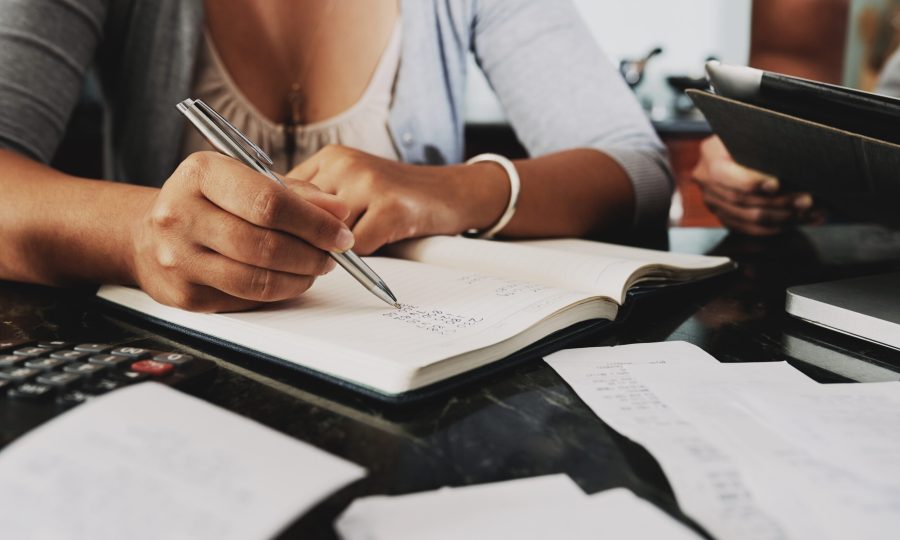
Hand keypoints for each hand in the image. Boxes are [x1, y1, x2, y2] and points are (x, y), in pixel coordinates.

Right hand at [129, 152, 353, 311]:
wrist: (145, 235)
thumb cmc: (206, 202)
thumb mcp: (243, 179)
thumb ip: (293, 192)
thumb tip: (338, 211)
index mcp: (200, 173)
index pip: (269, 202)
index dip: (314, 222)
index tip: (341, 233)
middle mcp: (181, 214)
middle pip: (264, 245)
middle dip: (311, 253)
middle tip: (333, 254)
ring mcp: (179, 259)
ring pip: (256, 279)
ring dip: (299, 277)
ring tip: (315, 268)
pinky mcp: (184, 295)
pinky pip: (244, 299)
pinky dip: (277, 292)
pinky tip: (288, 280)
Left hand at [287, 145, 507, 253]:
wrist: (451, 192)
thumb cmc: (397, 197)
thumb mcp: (352, 186)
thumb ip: (316, 202)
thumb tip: (277, 232)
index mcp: (330, 156)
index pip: (283, 194)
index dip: (288, 222)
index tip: (295, 236)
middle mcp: (344, 163)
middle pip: (302, 217)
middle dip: (313, 238)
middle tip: (333, 244)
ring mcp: (368, 182)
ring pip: (327, 234)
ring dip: (342, 247)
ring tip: (369, 233)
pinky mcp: (390, 206)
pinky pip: (357, 247)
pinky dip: (368, 252)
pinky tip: (386, 236)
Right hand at [692, 136, 824, 235]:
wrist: (738, 148)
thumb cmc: (752, 138)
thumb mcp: (752, 135)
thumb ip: (762, 148)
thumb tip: (789, 166)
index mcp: (711, 155)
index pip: (724, 174)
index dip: (751, 181)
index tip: (777, 184)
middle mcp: (707, 181)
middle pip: (742, 200)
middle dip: (779, 202)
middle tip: (807, 200)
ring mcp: (714, 202)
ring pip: (750, 218)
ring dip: (785, 217)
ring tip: (812, 212)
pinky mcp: (725, 217)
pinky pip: (751, 229)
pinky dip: (778, 227)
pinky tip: (800, 220)